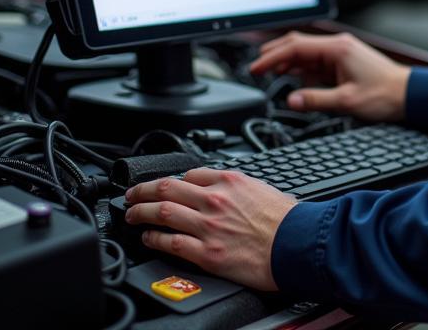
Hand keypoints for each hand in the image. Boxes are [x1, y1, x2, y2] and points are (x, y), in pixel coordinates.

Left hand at [125, 170, 296, 290]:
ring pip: (162, 212)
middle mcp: (214, 199)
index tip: (166, 186)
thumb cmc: (286, 220)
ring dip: (140, 212)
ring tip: (131, 215)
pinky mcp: (206, 253)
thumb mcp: (262, 188)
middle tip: (131, 194)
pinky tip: (147, 238)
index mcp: (229, 180)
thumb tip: (227, 189)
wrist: (296, 244)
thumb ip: (239, 187)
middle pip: (167, 188)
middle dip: (143, 190)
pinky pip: (170, 242)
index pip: (190, 174)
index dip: (173, 180)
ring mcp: (208, 226)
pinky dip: (154, 239)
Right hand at [250, 30, 410, 121]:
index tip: (256, 67)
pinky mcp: (343, 60)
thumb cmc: (385, 94)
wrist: (409, 94)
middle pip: (297, 43)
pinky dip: (301, 67)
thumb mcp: (347, 101)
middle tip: (256, 67)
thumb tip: (291, 99)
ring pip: (305, 51)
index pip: (295, 47)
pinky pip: (316, 60)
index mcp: (336, 49)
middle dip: (275, 53)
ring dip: (287, 60)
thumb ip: (316, 99)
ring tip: (269, 72)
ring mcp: (340, 52)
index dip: (272, 56)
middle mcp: (337, 45)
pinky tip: (294, 77)